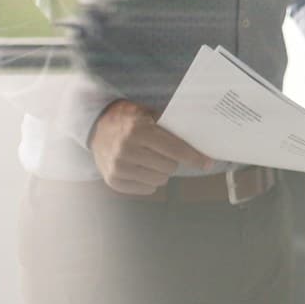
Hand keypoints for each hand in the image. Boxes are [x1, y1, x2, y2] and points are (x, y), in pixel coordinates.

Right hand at [89, 100, 213, 195]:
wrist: (97, 128)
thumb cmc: (130, 120)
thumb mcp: (148, 115)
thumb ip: (170, 128)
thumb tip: (200, 142)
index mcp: (138, 131)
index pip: (175, 149)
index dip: (194, 157)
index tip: (208, 163)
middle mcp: (126, 149)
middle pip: (169, 167)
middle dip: (173, 161)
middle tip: (165, 153)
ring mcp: (118, 167)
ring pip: (159, 180)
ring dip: (162, 172)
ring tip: (153, 160)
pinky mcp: (113, 180)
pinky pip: (146, 189)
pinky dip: (149, 181)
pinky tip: (143, 169)